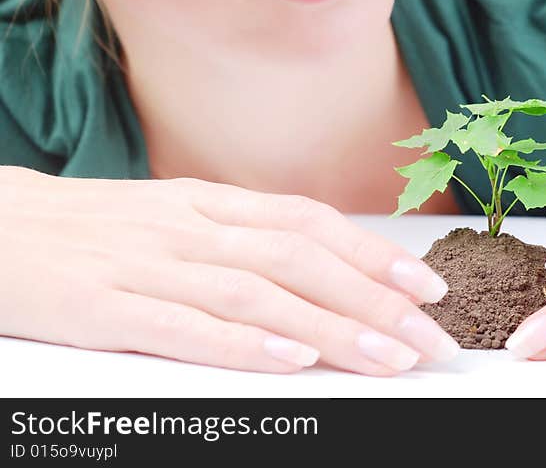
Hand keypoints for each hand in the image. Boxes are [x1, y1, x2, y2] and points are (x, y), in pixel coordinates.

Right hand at [0, 166, 458, 375]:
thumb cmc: (96, 229)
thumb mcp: (176, 218)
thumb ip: (240, 237)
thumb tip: (317, 264)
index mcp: (212, 204)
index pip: (312, 224)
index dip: (375, 255)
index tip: (428, 286)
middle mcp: (193, 228)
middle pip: (301, 260)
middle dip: (375, 301)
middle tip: (430, 338)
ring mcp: (150, 264)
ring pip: (259, 293)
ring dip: (331, 326)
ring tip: (387, 358)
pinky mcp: (105, 306)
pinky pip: (185, 323)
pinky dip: (244, 343)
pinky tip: (292, 359)